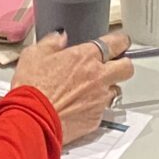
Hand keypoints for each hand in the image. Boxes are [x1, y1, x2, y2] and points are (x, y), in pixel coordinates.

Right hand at [11, 30, 133, 140]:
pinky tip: (79, 107)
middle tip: (112, 65)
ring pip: (116, 90)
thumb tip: (59, 38)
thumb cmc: (32, 89)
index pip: (116, 42)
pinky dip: (94, 107)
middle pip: (127, 67)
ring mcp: (99, 99)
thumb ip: (51, 43)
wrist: (32, 120)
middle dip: (122, 64)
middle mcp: (98, 77)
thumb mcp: (33, 55)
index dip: (120, 41)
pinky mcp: (95, 119)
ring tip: (90, 89)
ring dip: (107, 88)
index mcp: (85, 57)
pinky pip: (102, 110)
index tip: (120, 41)